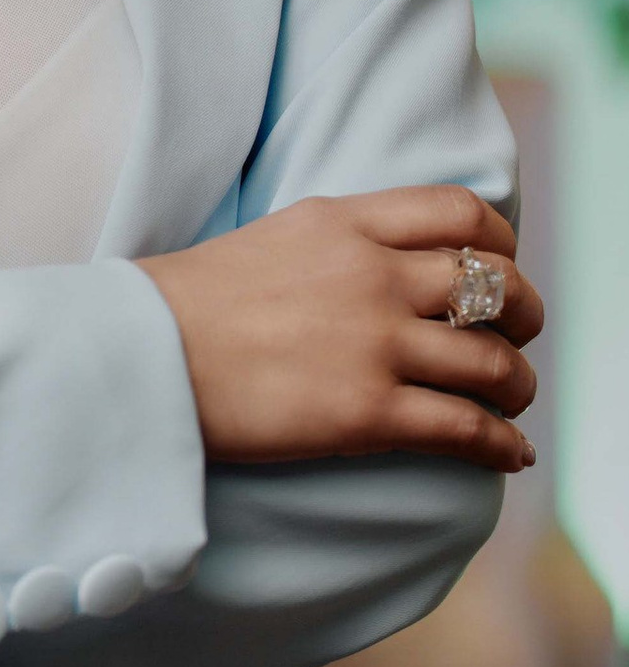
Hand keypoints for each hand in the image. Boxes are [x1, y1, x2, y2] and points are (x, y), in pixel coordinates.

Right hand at [137, 187, 542, 472]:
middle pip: (496, 288)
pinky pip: (470, 429)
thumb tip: (395, 268)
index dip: (500, 243)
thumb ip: (342, 243)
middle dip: (524, 316)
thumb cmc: (190, 301)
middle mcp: (371, 276)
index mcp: (343, 223)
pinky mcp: (368, 413)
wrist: (142, 353)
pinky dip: (503, 445)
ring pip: (496, 363)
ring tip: (510, 400)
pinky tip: (507, 453)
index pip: (460, 213)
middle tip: (516, 336)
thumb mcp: (274, 237)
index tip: (500, 266)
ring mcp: (374, 344)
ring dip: (518, 386)